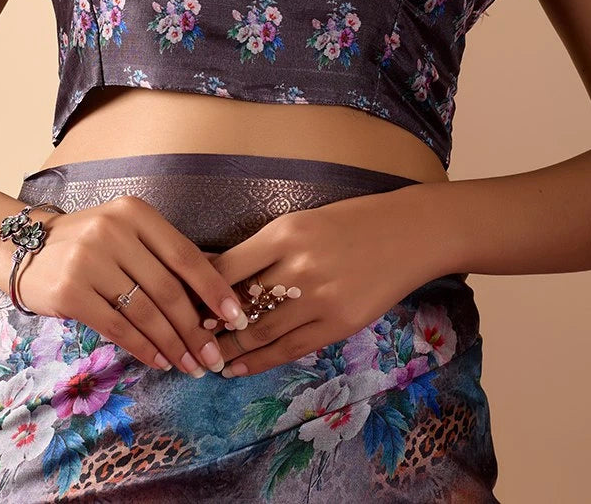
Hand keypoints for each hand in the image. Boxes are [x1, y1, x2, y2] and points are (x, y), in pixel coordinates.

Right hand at [14, 197, 248, 376]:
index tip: (236, 316)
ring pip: (145, 312)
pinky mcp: (70, 292)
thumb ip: (162, 255)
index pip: (185, 255)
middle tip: (214, 357)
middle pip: (168, 289)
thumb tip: (215, 293)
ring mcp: (89, 261)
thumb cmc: (88, 243)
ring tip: (191, 366)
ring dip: (173, 345)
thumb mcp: (126, 232)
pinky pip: (117, 327)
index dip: (213, 289)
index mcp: (135, 213)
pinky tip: (160, 360)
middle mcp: (113, 231)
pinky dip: (143, 348)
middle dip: (196, 329)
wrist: (24, 248)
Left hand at [204, 184, 434, 377]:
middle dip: (209, 326)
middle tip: (185, 339)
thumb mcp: (302, 221)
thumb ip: (263, 248)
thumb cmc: (350, 221)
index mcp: (286, 233)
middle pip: (240, 304)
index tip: (181, 302)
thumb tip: (216, 269)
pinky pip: (289, 349)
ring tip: (205, 358)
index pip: (227, 268)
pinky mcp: (338, 325)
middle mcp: (299, 267)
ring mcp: (320, 300)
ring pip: (260, 332)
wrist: (409, 234)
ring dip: (229, 349)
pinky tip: (237, 369)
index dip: (200, 291)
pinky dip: (259, 361)